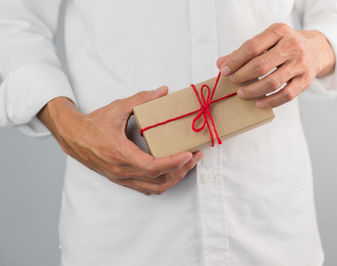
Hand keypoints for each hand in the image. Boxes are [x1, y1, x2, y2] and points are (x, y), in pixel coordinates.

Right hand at [38, 87, 202, 195]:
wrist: (72, 137)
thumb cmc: (93, 124)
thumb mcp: (117, 108)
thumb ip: (141, 99)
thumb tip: (163, 91)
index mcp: (120, 154)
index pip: (153, 167)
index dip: (174, 163)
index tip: (189, 154)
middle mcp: (121, 171)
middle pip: (158, 180)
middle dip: (181, 170)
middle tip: (195, 157)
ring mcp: (121, 178)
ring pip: (154, 188)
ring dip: (174, 179)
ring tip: (187, 165)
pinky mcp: (121, 180)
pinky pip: (146, 188)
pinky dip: (162, 183)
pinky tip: (172, 172)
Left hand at [217, 23, 334, 107]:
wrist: (317, 49)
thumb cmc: (285, 46)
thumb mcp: (267, 41)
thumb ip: (244, 51)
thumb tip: (221, 64)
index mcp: (279, 32)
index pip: (252, 47)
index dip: (235, 60)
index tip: (225, 70)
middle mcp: (292, 46)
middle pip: (261, 65)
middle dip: (242, 76)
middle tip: (233, 82)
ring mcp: (300, 64)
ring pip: (272, 82)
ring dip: (253, 91)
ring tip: (242, 93)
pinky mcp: (305, 80)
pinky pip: (286, 95)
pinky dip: (270, 101)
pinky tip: (259, 103)